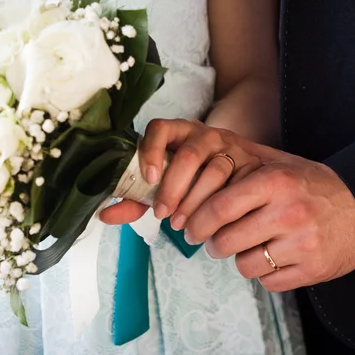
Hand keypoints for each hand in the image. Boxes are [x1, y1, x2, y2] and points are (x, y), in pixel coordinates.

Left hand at [100, 119, 261, 225]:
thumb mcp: (162, 184)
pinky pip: (239, 184)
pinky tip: (212, 222)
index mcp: (178, 132)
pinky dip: (224, 205)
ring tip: (182, 226)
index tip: (149, 178)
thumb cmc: (192, 178)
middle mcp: (204, 135)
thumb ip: (135, 198)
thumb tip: (103, 215)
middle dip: (174, 188)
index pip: (160, 128)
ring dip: (196, 201)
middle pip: (189, 154)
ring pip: (216, 170)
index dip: (152, 150)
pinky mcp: (251, 164)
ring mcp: (230, 147)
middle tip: (162, 215)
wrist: (240, 171)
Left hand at [101, 119, 354, 291]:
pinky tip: (273, 256)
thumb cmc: (310, 184)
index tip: (188, 227)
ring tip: (248, 246)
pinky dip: (264, 273)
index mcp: (275, 181)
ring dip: (239, 259)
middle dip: (212, 244)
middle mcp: (289, 212)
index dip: (196, 221)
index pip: (219, 207)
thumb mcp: (278, 164)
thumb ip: (238, 167)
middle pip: (225, 241)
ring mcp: (303, 243)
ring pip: (244, 265)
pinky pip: (268, 281)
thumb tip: (187, 174)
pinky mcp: (313, 270)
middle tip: (213, 241)